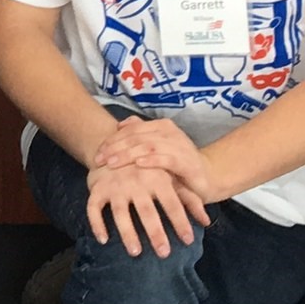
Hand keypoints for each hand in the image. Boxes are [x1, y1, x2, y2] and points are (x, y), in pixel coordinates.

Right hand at [85, 162, 207, 257]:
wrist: (115, 144)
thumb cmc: (148, 167)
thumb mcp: (170, 177)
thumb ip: (189, 199)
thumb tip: (206, 221)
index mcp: (157, 177)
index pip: (172, 203)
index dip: (180, 222)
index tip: (188, 241)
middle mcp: (136, 181)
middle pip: (146, 211)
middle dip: (156, 233)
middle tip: (164, 254)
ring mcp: (115, 185)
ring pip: (119, 212)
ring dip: (127, 233)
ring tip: (135, 253)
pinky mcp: (97, 188)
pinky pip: (93, 207)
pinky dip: (96, 223)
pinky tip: (103, 240)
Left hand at [90, 118, 222, 206]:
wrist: (207, 179)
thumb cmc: (177, 165)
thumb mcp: (156, 150)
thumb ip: (140, 136)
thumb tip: (120, 125)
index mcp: (161, 126)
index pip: (131, 129)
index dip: (112, 139)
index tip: (97, 153)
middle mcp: (170, 133)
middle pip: (136, 136)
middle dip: (115, 147)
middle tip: (99, 159)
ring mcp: (180, 146)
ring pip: (148, 146)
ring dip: (128, 154)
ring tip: (112, 162)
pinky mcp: (188, 162)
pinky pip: (167, 159)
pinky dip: (152, 160)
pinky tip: (138, 164)